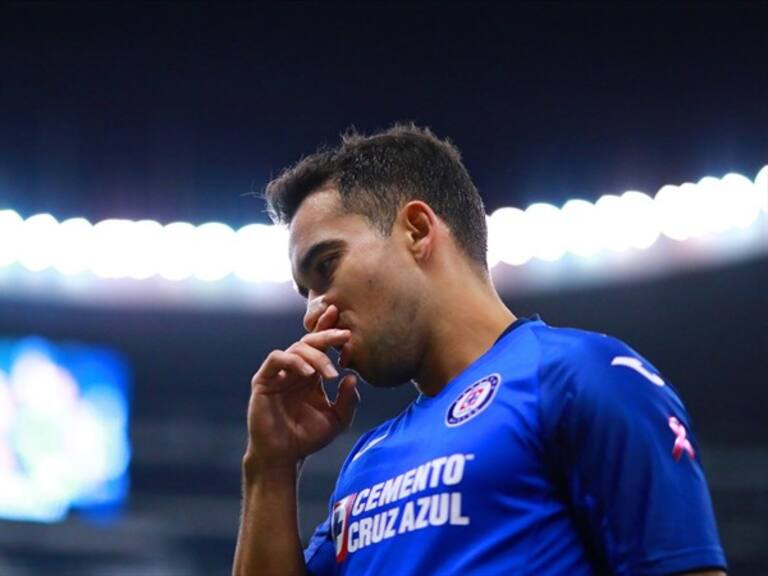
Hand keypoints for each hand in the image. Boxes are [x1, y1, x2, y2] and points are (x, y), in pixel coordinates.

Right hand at [245, 303, 359, 471]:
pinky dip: (293, 361)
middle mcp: (295, 370)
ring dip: (316, 356)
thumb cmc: (308, 438)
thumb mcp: (337, 420)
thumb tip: (353, 377)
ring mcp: (279, 373)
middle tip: (345, 336)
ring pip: (296, 348)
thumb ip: (349, 400)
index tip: (349, 328)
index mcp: (312, 374)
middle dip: (327, 336)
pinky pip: (276, 359)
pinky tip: (308, 373)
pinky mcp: (264, 380)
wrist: (283, 457)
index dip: (331, 332)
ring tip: (331, 375)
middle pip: (310, 341)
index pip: (321, 346)